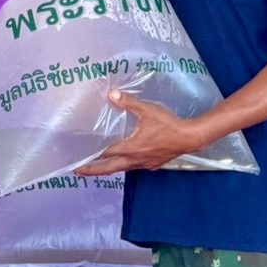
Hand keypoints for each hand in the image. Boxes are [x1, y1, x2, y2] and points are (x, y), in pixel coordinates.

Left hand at [73, 91, 206, 175]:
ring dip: (109, 167)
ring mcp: (144, 164)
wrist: (189, 138)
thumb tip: (112, 94)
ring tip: (98, 166)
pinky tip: (125, 159)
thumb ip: (129, 103)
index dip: (90, 156)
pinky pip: (134, 166)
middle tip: (78, 172)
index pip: (106, 154)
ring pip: (122, 168)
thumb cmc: (167, 124)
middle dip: (93, 170)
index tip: (77, 160)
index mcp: (131, 148)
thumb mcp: (147, 111)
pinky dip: (125, 164)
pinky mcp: (153, 165)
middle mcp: (135, 160)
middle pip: (110, 168)